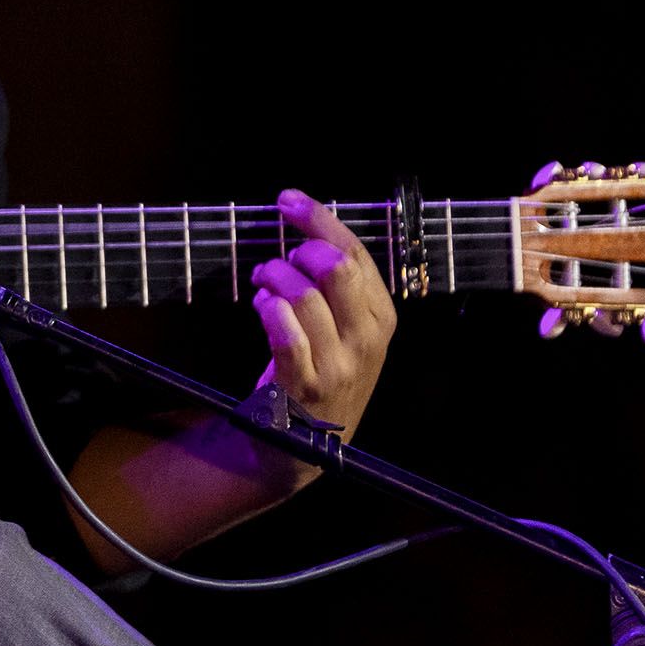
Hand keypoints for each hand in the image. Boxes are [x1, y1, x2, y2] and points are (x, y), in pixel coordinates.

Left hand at [248, 188, 396, 440]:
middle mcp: (367, 339)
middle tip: (277, 260)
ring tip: (263, 284)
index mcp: (383, 316)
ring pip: (303, 295)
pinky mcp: (304, 385)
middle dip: (298, 250)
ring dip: (273, 278)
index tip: (287, 200)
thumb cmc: (323, 370)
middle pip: (335, 267)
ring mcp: (338, 365)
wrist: (305, 444)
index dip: (319, 220)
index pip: (356, 254)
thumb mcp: (348, 329)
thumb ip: (339, 284)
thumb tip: (310, 224)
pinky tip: (261, 306)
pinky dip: (268, 309)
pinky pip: (285, 333)